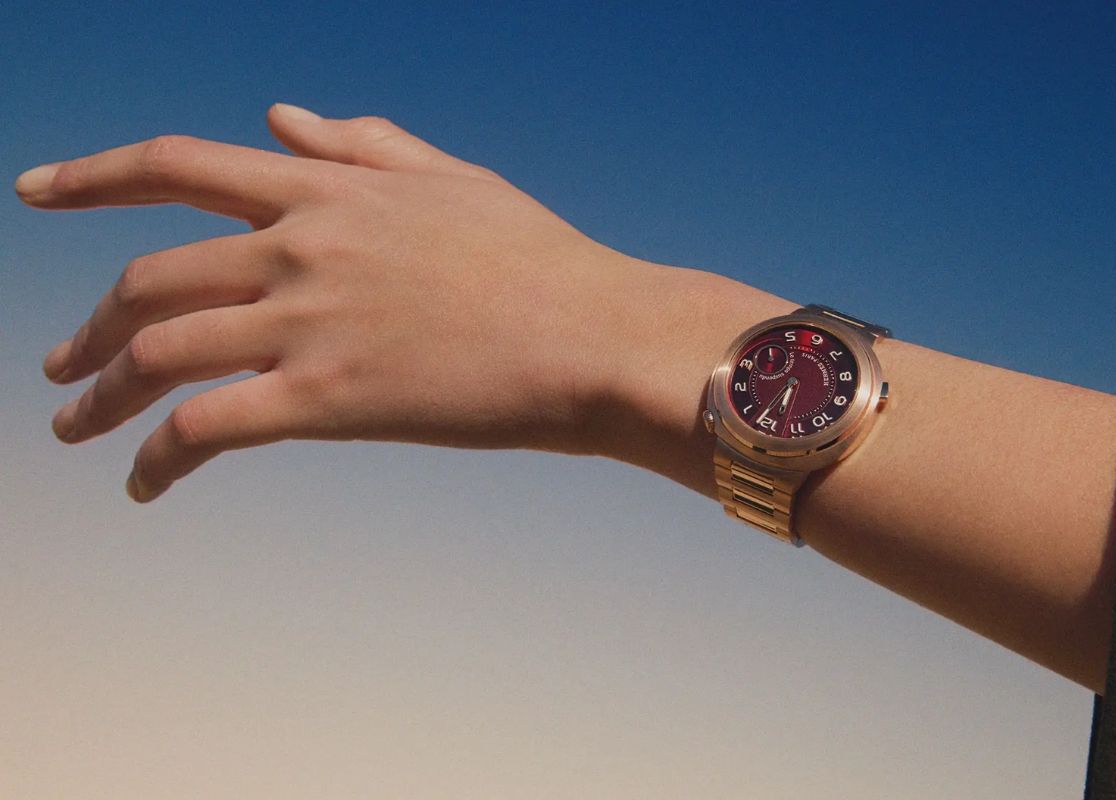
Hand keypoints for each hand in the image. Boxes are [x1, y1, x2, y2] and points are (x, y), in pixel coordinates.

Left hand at [16, 104, 663, 501]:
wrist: (597, 336)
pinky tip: (145, 487)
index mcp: (327, 190)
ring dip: (101, 399)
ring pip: (160, 354)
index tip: (36, 190)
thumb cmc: (541, 263)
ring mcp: (308, 322)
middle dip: (90, 330)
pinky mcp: (328, 398)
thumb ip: (363, 144)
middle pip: (148, 279)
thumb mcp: (453, 181)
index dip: (94, 177)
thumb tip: (283, 115)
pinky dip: (158, 462)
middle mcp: (300, 248)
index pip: (179, 166)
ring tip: (75, 432)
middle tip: (62, 370)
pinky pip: (207, 429)